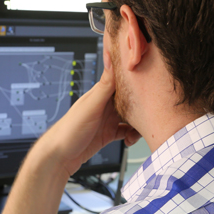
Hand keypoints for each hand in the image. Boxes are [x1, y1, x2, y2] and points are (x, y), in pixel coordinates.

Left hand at [35, 54, 140, 177]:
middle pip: (131, 100)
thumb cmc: (69, 130)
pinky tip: (130, 140)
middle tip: (152, 112)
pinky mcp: (108, 134)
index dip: (137, 79)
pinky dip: (132, 136)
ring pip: (132, 117)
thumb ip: (105, 85)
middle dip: (143, 105)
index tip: (154, 80)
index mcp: (101, 93)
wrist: (59, 157)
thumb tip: (111, 56)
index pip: (123, 80)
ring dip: (139, 123)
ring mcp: (107, 120)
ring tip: (141, 130)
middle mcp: (105, 105)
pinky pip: (126, 132)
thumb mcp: (91, 106)